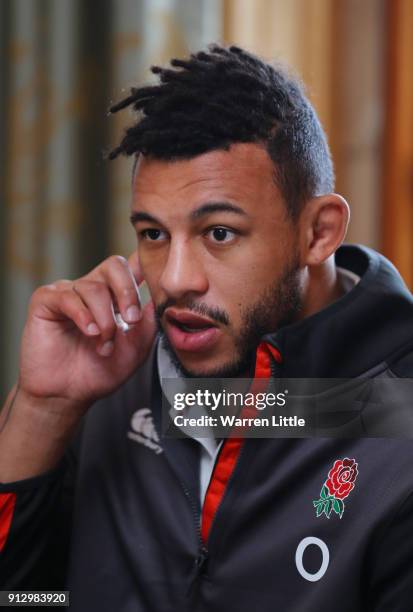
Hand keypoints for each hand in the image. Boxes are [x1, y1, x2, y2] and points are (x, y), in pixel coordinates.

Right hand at [18, 252, 155, 407]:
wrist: (69, 395)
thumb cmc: (101, 371)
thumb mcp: (137, 347)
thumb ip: (148, 320)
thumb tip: (159, 296)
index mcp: (114, 296)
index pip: (131, 267)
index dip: (144, 263)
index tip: (156, 275)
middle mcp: (92, 289)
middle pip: (114, 265)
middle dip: (128, 292)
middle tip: (131, 320)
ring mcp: (68, 292)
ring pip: (94, 288)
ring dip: (105, 320)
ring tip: (104, 346)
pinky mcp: (45, 301)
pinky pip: (67, 297)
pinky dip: (83, 316)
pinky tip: (90, 333)